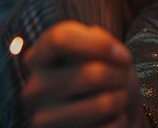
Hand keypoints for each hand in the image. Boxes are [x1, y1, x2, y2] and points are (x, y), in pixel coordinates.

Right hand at [21, 21, 147, 127]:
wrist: (114, 115)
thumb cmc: (107, 76)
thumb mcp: (104, 51)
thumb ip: (99, 41)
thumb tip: (104, 47)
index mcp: (40, 57)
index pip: (60, 39)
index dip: (100, 45)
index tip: (123, 56)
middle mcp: (34, 89)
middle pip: (92, 74)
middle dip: (120, 76)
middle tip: (122, 79)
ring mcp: (42, 120)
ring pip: (103, 104)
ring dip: (121, 99)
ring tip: (118, 99)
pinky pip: (108, 127)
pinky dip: (120, 121)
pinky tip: (111, 120)